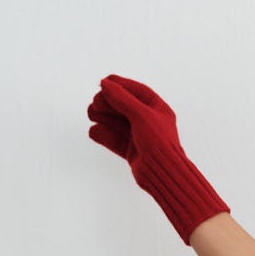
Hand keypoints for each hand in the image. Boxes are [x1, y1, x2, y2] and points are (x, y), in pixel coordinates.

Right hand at [87, 74, 230, 246]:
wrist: (163, 174)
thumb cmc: (159, 144)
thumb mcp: (141, 115)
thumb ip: (122, 98)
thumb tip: (105, 84)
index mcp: (158, 110)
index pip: (137, 92)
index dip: (120, 85)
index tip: (103, 81)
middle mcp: (150, 122)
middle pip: (124, 106)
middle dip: (108, 102)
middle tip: (96, 102)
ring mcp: (140, 137)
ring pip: (116, 122)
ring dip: (102, 116)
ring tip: (91, 114)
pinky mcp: (132, 151)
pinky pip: (114, 139)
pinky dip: (103, 134)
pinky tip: (94, 131)